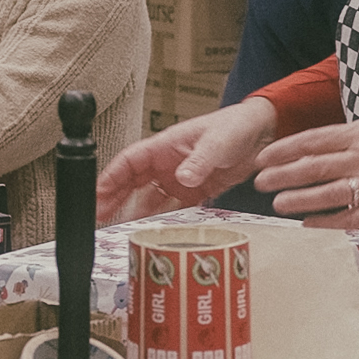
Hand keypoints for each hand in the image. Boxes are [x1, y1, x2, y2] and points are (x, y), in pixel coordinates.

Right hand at [95, 98, 277, 222]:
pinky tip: (156, 232)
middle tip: (99, 218)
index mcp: (164, 146)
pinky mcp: (195, 192)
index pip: (128, 162)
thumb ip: (199, 161)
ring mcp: (179, 180)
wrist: (260, 134)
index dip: (110, 178)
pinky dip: (163, 220)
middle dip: (114, 200)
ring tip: (123, 231)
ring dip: (136, 215)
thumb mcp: (216, 142)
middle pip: (132, 184)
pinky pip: (173, 209)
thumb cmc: (235, 126)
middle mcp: (167, 164)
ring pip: (149, 199)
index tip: (97, 194)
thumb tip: (182, 178)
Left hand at [253, 116, 358, 229]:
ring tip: (277, 203)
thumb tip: (312, 146)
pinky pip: (350, 217)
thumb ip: (345, 136)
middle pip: (313, 168)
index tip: (262, 157)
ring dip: (299, 200)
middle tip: (260, 182)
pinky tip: (307, 223)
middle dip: (282, 175)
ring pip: (327, 194)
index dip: (283, 150)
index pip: (311, 142)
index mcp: (358, 136)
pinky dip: (327, 222)